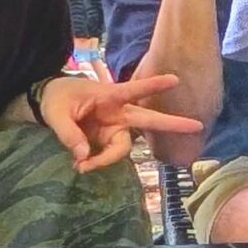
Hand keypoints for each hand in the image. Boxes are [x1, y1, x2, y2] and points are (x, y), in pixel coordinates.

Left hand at [39, 69, 204, 173]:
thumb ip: (69, 134)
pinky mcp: (107, 138)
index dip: (153, 85)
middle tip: (198, 125)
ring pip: (123, 147)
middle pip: (148, 120)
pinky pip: (109, 155)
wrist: (49, 102)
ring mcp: (114, 127)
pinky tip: (81, 165)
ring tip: (82, 167)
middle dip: (172, 124)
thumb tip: (84, 156)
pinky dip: (97, 162)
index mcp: (109, 96)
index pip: (133, 90)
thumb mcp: (56, 113)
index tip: (175, 80)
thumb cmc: (57, 100)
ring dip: (106, 160)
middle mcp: (118, 112)